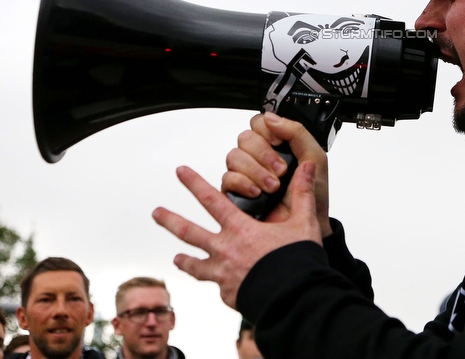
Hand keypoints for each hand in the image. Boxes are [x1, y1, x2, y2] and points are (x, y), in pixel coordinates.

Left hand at [153, 163, 322, 308]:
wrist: (294, 299)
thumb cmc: (298, 260)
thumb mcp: (303, 223)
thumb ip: (303, 194)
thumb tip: (308, 166)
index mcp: (240, 229)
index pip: (212, 200)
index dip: (195, 184)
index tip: (181, 172)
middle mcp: (225, 250)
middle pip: (190, 232)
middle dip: (170, 220)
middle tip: (156, 213)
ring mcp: (223, 274)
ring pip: (195, 265)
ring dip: (184, 261)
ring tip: (176, 259)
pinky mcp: (227, 294)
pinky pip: (218, 286)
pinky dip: (218, 283)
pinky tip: (221, 284)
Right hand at [222, 112, 331, 235]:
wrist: (307, 223)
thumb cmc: (313, 194)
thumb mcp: (314, 157)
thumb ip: (296, 132)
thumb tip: (271, 117)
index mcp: (278, 144)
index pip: (260, 123)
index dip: (267, 130)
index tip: (280, 143)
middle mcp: (259, 156)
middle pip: (245, 138)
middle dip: (264, 154)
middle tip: (281, 170)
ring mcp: (246, 173)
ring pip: (234, 156)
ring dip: (256, 171)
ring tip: (273, 186)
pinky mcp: (236, 191)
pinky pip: (227, 178)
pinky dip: (243, 183)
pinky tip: (257, 192)